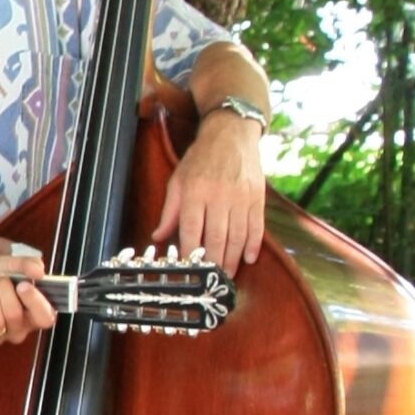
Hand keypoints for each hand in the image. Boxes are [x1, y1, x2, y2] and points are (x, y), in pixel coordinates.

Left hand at [0, 249, 55, 346]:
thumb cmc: (0, 275)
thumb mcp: (15, 265)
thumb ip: (29, 265)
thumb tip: (38, 272)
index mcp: (37, 314)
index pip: (44, 318)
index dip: (34, 302)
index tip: (22, 285)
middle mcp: (20, 329)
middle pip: (14, 315)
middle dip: (3, 290)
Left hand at [151, 110, 265, 273]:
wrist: (232, 133)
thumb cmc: (200, 158)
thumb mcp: (178, 180)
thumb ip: (169, 211)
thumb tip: (157, 237)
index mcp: (196, 192)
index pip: (191, 230)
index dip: (190, 252)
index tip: (189, 269)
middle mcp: (219, 195)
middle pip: (216, 237)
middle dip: (214, 262)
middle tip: (211, 281)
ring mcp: (241, 196)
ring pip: (237, 235)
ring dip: (233, 258)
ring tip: (227, 275)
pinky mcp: (257, 196)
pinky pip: (257, 225)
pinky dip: (254, 244)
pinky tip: (249, 258)